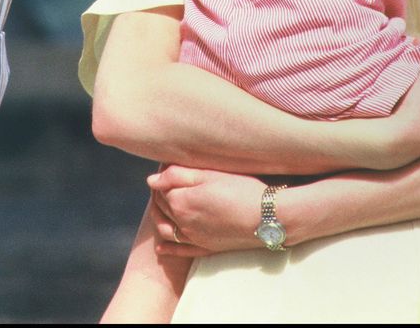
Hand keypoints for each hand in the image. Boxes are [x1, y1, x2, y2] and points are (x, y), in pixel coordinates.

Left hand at [147, 166, 266, 256]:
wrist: (268, 218)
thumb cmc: (242, 189)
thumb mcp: (210, 174)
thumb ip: (178, 175)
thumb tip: (151, 180)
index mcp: (182, 201)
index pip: (161, 188)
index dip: (163, 177)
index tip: (169, 168)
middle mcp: (183, 223)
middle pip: (162, 207)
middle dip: (159, 194)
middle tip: (165, 182)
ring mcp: (194, 238)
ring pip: (165, 229)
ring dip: (159, 217)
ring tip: (161, 206)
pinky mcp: (206, 248)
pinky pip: (180, 251)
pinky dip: (167, 248)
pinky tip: (161, 247)